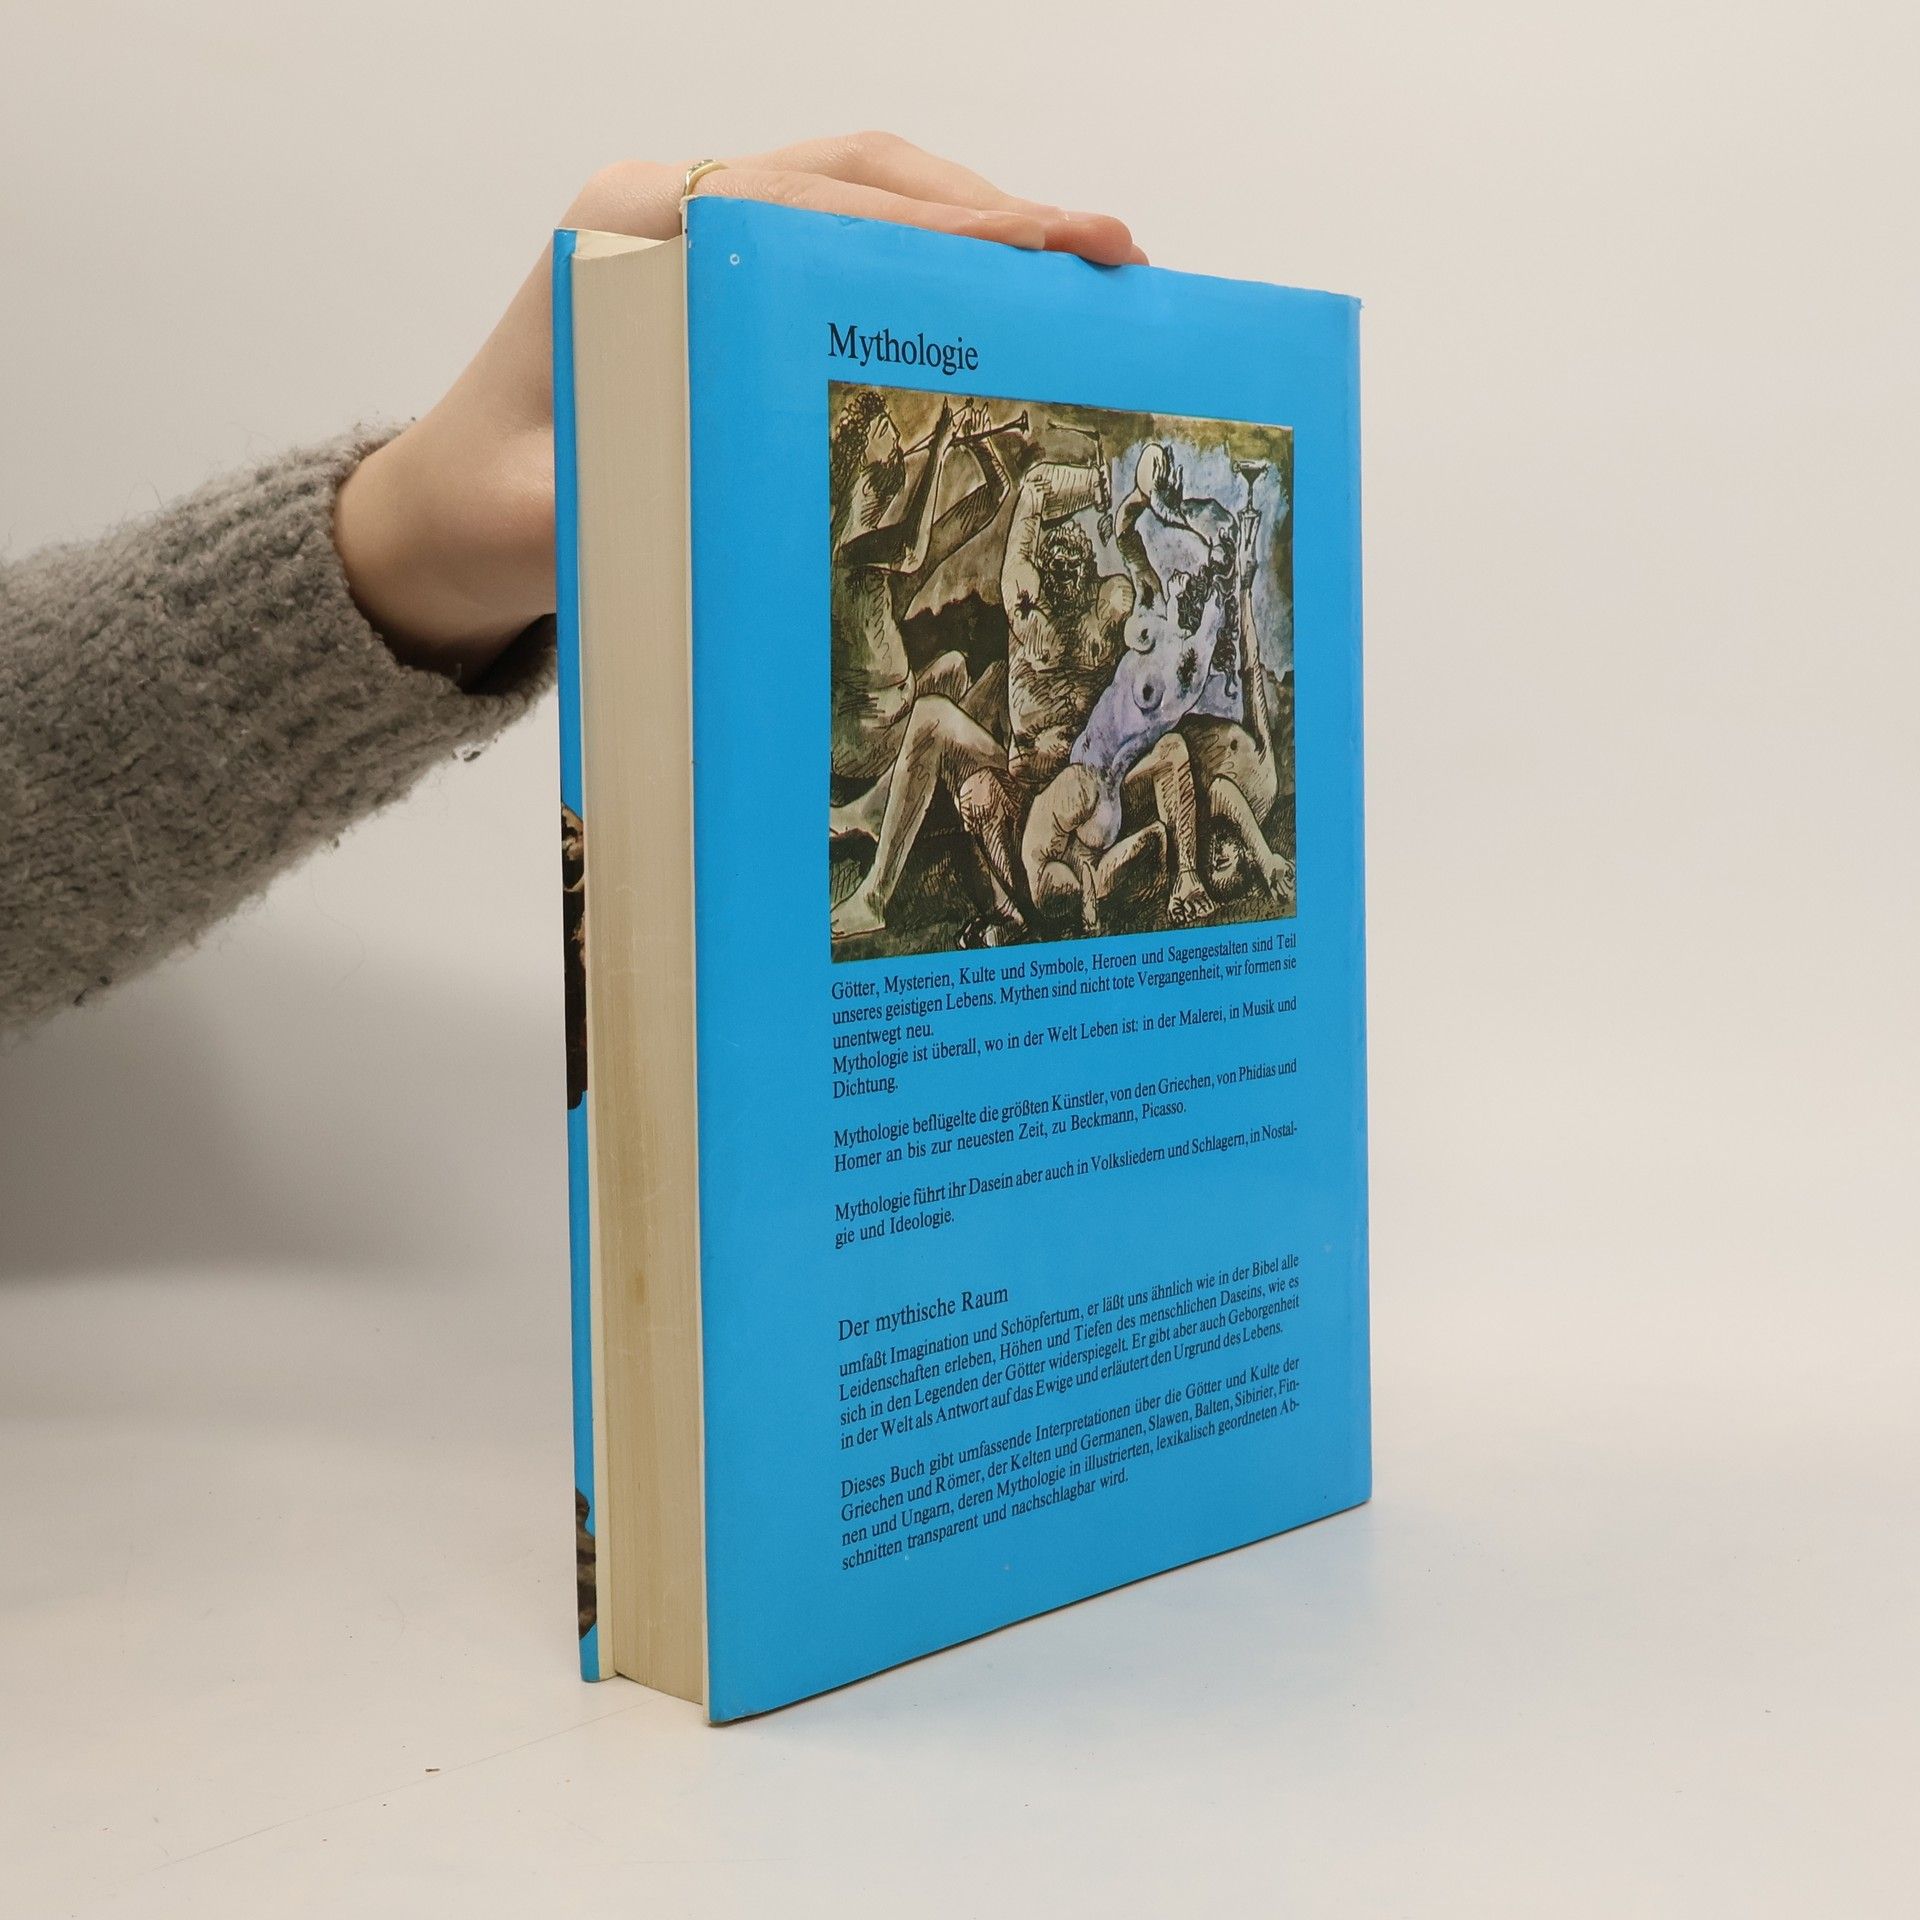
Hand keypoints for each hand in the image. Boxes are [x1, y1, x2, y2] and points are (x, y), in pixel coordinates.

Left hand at [335, 134, 1144, 677]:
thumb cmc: (483, 514)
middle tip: (1111, 249)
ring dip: (973, 221)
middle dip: (990, 208)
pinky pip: (839, 243)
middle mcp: (665, 212)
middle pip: (856, 176)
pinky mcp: (717, 281)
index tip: (1048, 247)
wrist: (432, 520)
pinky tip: (1001, 299)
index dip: (939, 227)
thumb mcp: (555, 518)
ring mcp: (693, 238)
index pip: (811, 207)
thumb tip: (760, 469)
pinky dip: (928, 258)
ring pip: (858, 193)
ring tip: (1086, 264)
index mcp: (627, 238)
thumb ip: (637, 487)